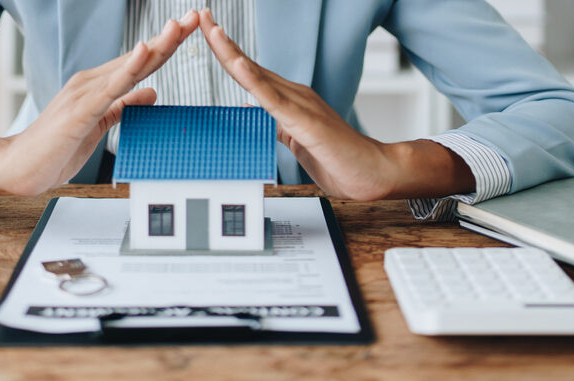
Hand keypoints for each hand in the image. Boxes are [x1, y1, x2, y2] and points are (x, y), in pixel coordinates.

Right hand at [0, 10, 200, 199]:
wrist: (20, 166)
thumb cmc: (55, 148)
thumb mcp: (100, 124)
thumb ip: (124, 106)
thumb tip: (152, 92)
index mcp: (100, 87)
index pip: (140, 62)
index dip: (167, 45)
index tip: (190, 28)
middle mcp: (93, 83)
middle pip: (139, 57)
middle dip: (169, 37)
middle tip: (195, 16)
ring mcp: (86, 93)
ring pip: (129, 66)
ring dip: (156, 45)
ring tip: (178, 26)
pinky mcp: (81, 109)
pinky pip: (110, 87)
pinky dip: (128, 68)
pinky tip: (143, 52)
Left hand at [198, 9, 474, 200]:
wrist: (371, 172)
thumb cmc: (340, 159)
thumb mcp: (297, 140)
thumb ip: (278, 124)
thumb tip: (255, 111)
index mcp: (289, 99)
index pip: (250, 72)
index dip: (226, 52)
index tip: (207, 31)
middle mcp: (293, 94)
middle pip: (248, 65)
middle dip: (222, 41)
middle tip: (202, 16)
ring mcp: (299, 104)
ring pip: (257, 75)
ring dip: (232, 52)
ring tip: (212, 30)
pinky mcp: (304, 120)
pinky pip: (273, 98)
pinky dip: (253, 80)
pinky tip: (238, 65)